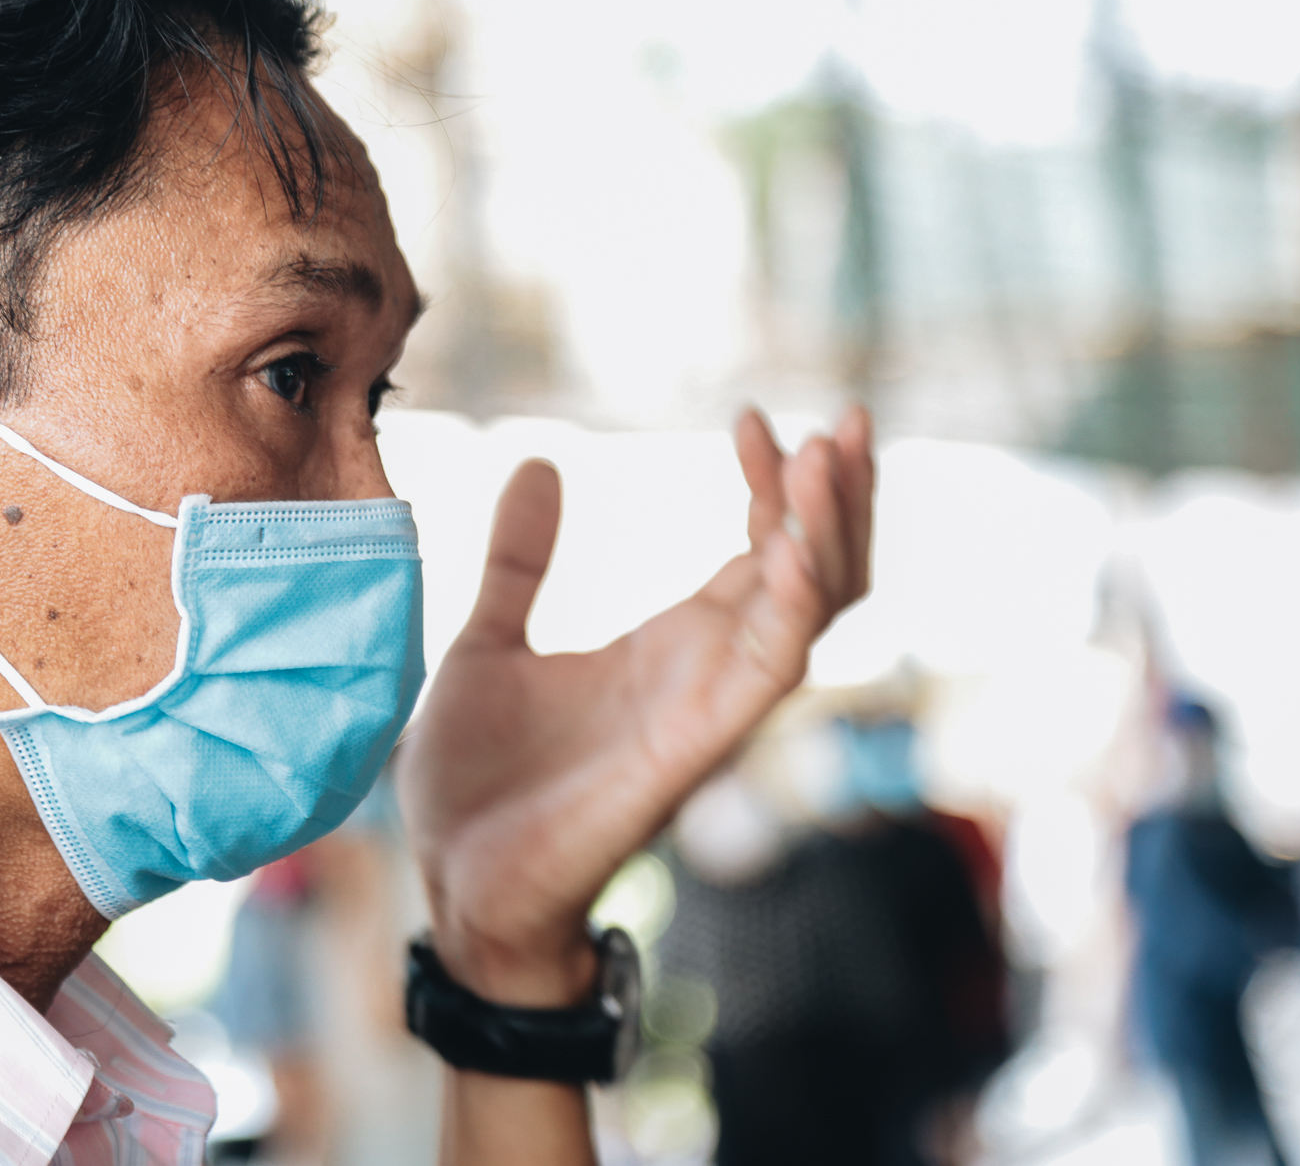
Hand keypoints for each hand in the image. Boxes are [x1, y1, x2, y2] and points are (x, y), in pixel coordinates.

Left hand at [397, 406, 873, 1005]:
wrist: (454, 882)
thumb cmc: (479, 781)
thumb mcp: (489, 641)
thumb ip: (521, 560)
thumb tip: (540, 464)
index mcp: (669, 648)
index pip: (763, 553)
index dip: (774, 487)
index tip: (748, 419)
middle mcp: (706, 675)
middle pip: (819, 576)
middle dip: (842, 500)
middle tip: (845, 417)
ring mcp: (707, 711)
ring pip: (814, 614)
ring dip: (831, 533)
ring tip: (828, 455)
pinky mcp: (690, 749)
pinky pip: (767, 670)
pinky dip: (791, 603)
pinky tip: (790, 544)